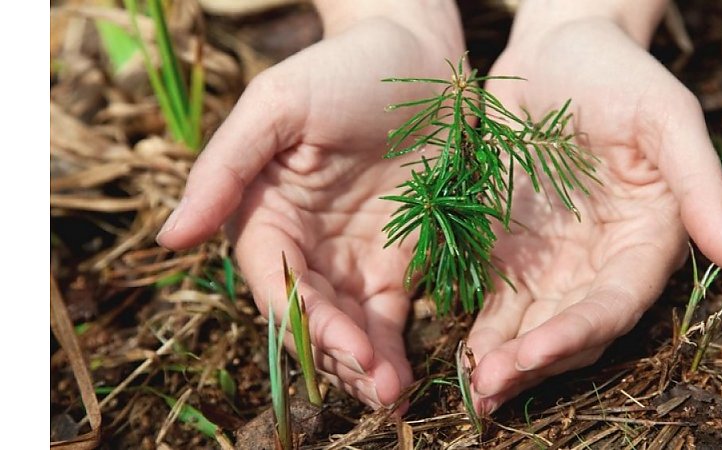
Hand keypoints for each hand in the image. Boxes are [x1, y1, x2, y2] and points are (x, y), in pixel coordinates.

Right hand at [156, 1, 465, 410]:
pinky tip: (403, 376)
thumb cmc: (342, 70)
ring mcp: (351, 257)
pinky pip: (388, 317)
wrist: (420, 57)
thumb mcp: (276, 106)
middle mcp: (304, 245)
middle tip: (374, 384)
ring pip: (347, 328)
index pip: (272, 281)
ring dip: (363, 365)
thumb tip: (170, 239)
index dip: (301, 319)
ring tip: (390, 392)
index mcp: (265, 213)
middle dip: (337, 355)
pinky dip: (392, 348)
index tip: (338, 345)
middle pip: (309, 316)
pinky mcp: (396, 262)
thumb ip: (225, 169)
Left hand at [466, 4, 721, 413]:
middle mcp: (601, 261)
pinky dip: (481, 326)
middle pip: (572, 329)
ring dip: (504, 359)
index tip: (533, 353)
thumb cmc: (619, 74)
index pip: (614, 303)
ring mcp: (554, 258)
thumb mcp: (667, 119)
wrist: (556, 49)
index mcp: (646, 240)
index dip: (576, 332)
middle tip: (488, 386)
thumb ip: (701, 187)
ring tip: (472, 386)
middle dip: (533, 362)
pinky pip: (498, 299)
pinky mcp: (513, 247)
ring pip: (532, 325)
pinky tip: (459, 350)